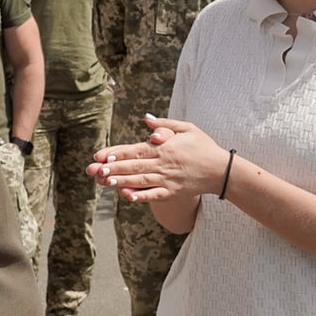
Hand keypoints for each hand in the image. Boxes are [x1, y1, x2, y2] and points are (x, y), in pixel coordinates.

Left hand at [85, 113, 227, 201]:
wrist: (221, 170)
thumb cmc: (203, 146)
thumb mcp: (187, 128)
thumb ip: (165, 125)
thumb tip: (145, 119)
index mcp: (165, 147)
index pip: (136, 149)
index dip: (118, 152)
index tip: (101, 155)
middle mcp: (164, 164)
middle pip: (134, 166)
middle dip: (113, 167)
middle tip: (94, 170)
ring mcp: (168, 180)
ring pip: (141, 180)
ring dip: (121, 181)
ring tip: (104, 181)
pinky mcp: (173, 193)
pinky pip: (155, 195)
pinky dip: (141, 196)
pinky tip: (127, 196)